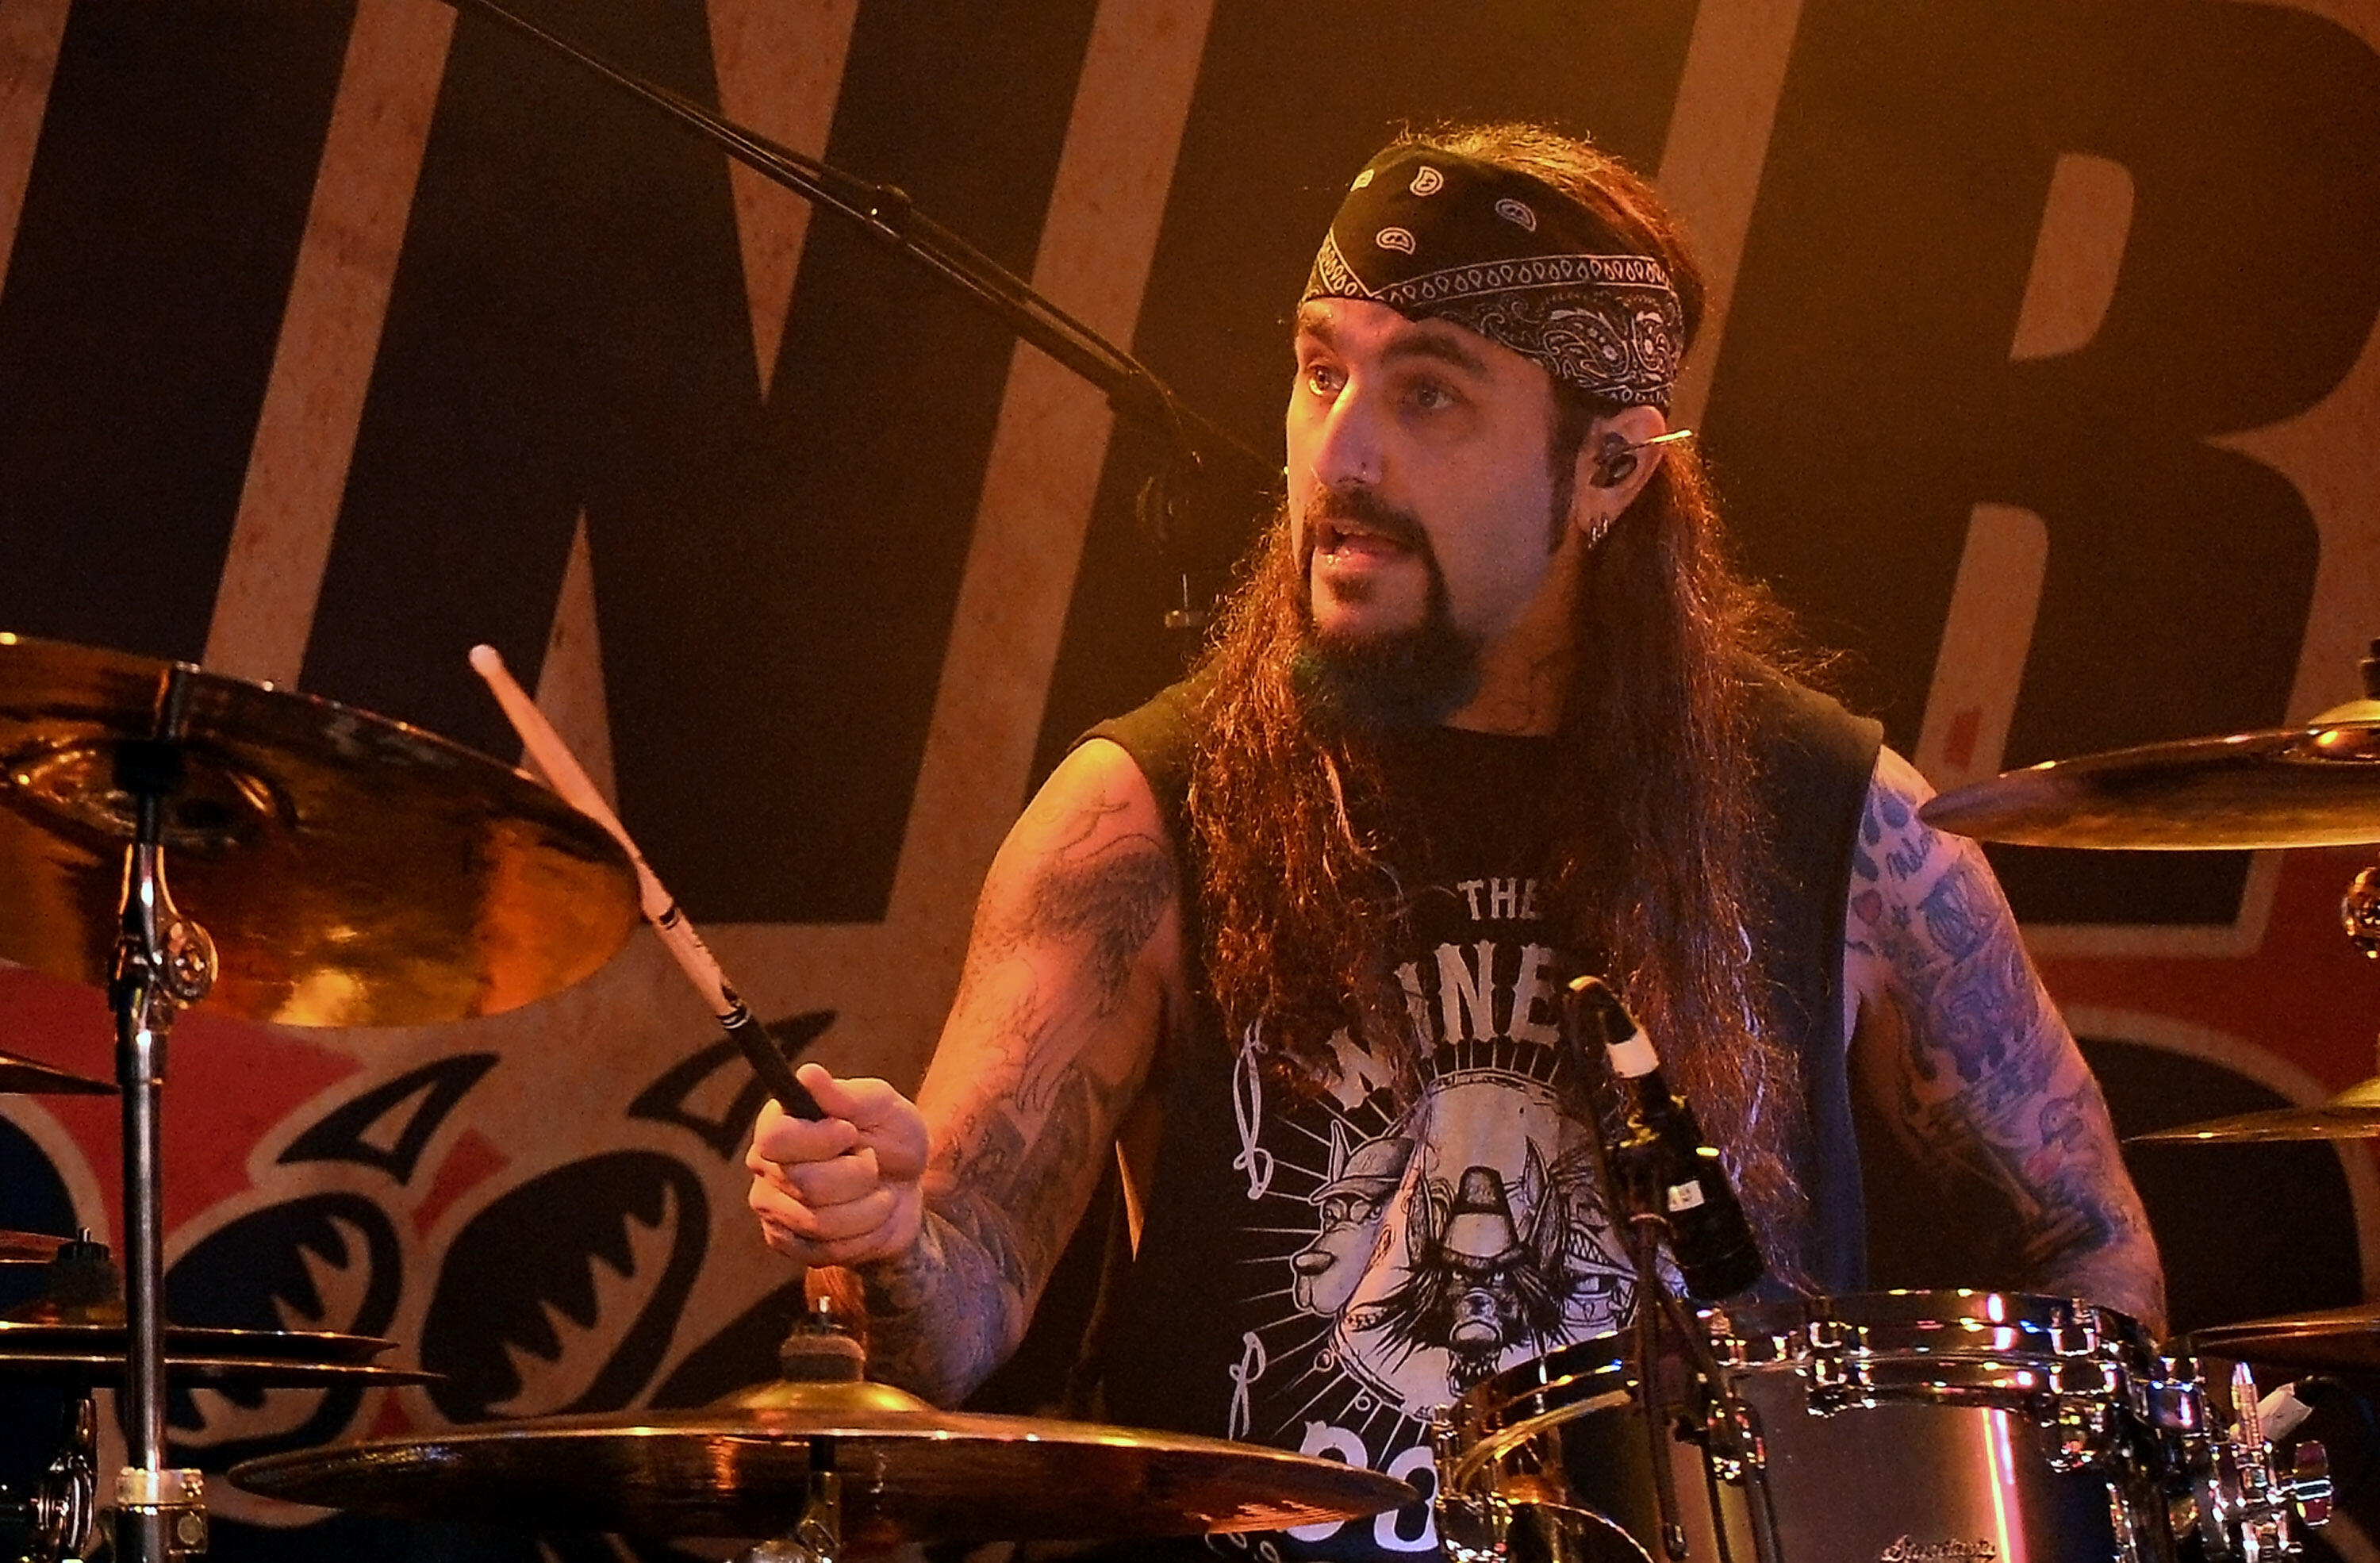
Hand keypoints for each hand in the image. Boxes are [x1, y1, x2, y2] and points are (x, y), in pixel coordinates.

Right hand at [746, 1063, 929, 1266]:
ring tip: (878, 1192)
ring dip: (868, 1207)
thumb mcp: (882, 1107)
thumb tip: (808, 1074)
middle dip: (858, 1175)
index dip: (818, 1140)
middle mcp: (764, 1165)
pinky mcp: (787, 1244)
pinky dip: (864, 1234)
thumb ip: (846, 1095)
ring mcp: (771, 1208)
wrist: (905, 1189)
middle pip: (805, 1182)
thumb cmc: (890, 1138)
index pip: (776, 1138)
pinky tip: (869, 1218)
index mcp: (779, 1123)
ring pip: (820, 1221)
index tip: (851, 1132)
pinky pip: (828, 1251)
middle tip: (872, 1163)